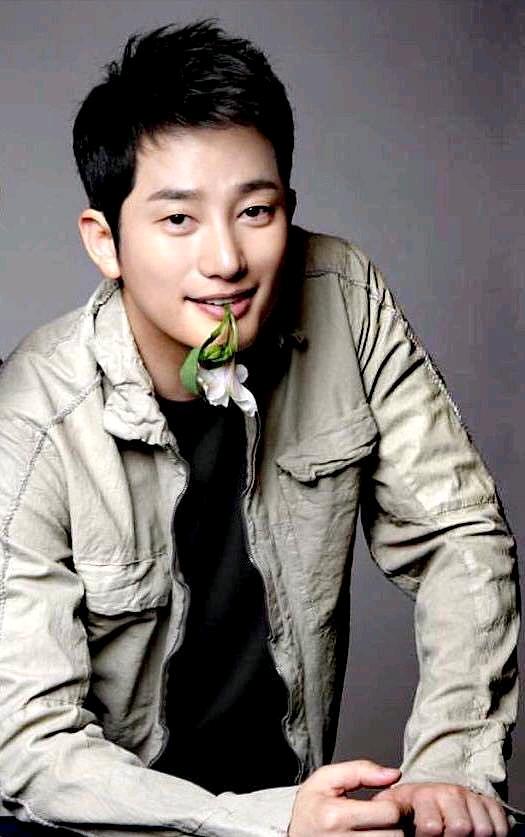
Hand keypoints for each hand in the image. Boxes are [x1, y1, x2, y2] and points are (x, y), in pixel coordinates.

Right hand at [288, 759, 407, 836]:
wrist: (298, 834)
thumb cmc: (311, 808)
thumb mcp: (326, 778)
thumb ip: (361, 770)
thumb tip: (393, 775)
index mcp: (336, 817)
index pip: (389, 812)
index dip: (395, 802)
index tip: (387, 799)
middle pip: (396, 833)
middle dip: (396, 820)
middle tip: (384, 812)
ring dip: (392, 832)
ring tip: (378, 824)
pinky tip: (374, 833)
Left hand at [373, 782, 508, 836]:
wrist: (430, 792)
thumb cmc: (409, 807)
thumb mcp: (391, 805)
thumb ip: (385, 810)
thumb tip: (381, 818)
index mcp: (423, 794)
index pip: (431, 827)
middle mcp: (449, 792)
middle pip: (461, 828)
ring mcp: (470, 796)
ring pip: (483, 829)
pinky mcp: (488, 802)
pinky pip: (500, 826)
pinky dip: (494, 835)